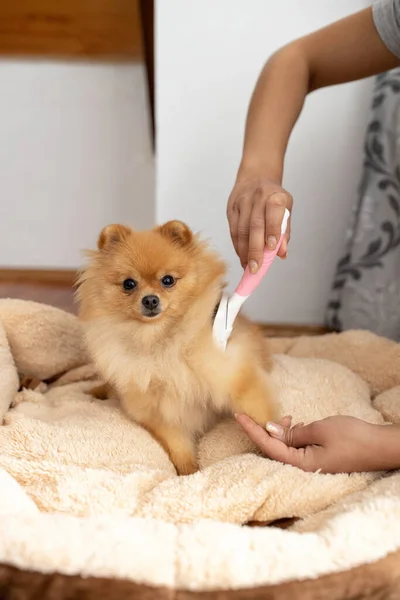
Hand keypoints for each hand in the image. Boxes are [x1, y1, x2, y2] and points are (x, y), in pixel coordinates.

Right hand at [227, 177, 292, 270]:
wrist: (256, 176)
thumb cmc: (273, 197)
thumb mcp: (286, 209)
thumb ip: (285, 231)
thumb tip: (281, 253)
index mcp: (275, 196)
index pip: (274, 213)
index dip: (272, 230)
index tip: (271, 249)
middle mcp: (258, 197)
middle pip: (254, 226)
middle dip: (255, 250)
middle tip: (256, 268)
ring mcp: (242, 202)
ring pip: (241, 230)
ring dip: (244, 251)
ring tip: (248, 267)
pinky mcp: (231, 208)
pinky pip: (233, 230)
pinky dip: (237, 246)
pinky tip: (242, 256)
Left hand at [236, 414, 397, 472]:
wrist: (381, 446)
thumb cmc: (353, 437)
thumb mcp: (320, 430)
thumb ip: (293, 433)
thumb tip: (271, 430)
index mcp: (301, 464)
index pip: (268, 446)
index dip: (252, 429)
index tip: (238, 415)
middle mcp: (304, 468)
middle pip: (274, 449)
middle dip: (265, 431)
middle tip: (260, 413)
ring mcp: (313, 465)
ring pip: (286, 448)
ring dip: (281, 432)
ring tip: (286, 418)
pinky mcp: (320, 460)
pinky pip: (298, 449)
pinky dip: (293, 435)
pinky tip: (297, 425)